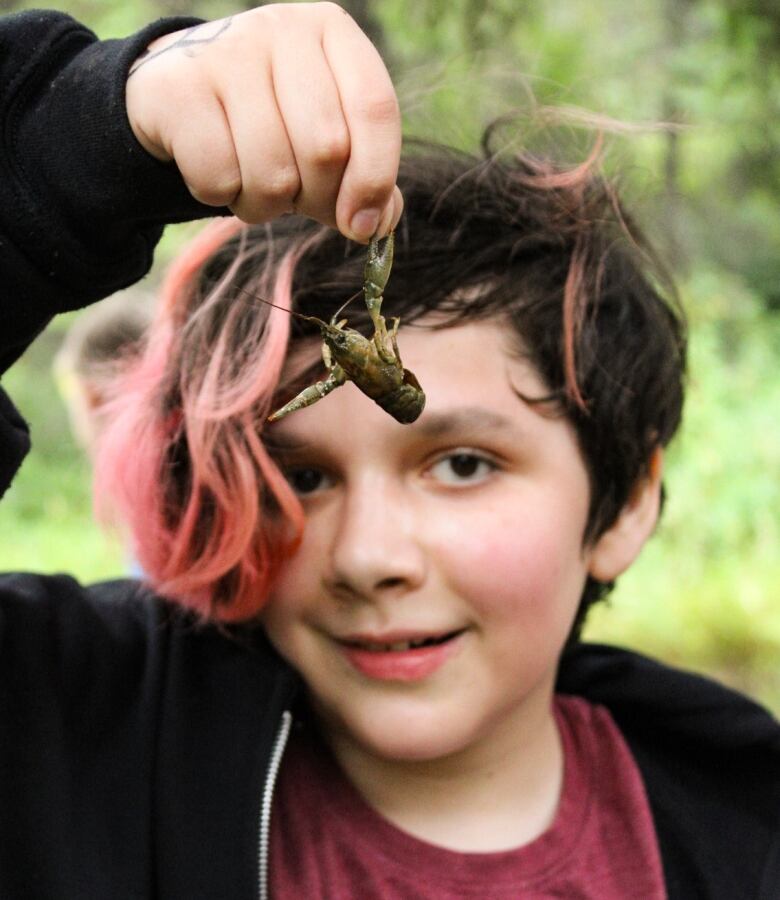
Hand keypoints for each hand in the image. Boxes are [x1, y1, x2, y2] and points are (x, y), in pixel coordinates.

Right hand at [125, 2, 402, 240]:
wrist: (175, 92)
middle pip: (326, 148)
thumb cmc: (267, 121)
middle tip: (296, 199)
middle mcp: (281, 29)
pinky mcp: (178, 88)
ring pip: (273, 174)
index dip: (374, 179)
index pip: (375, 109)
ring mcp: (225, 53)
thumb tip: (378, 222)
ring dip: (266, 205)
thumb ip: (363, 177)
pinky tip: (216, 172)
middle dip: (315, 198)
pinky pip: (219, 179)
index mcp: (332, 33)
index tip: (362, 226)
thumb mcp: (323, 136)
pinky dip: (222, 197)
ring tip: (253, 182)